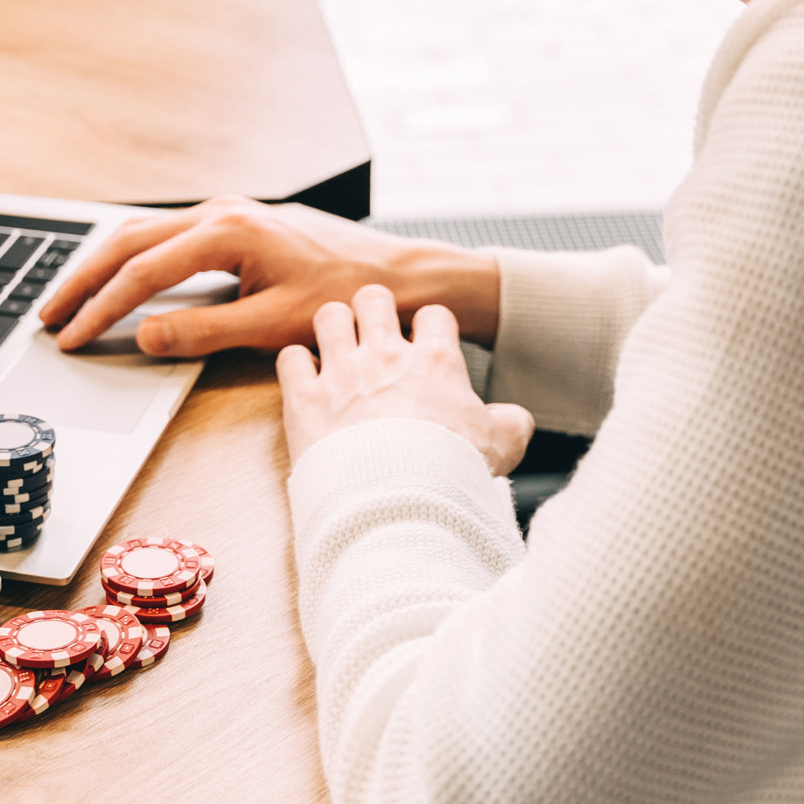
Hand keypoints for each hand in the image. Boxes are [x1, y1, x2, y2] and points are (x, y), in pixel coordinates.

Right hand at [41, 195, 499, 356]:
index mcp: (229, 231)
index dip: (100, 307)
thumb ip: (203, 331)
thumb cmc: (345, 296)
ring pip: (142, 233)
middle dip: (82, 280)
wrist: (395, 275)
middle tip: (47, 318)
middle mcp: (221, 211)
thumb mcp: (273, 324)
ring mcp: (226, 212)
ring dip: (101, 266)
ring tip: (67, 300)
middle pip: (128, 241)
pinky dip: (130, 258)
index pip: (143, 271)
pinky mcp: (232, 223)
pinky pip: (164, 235)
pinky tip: (115, 280)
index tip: (71, 336)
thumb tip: (142, 336)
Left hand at [278, 284, 533, 476]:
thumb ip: (510, 422)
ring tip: (335, 350)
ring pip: (328, 315)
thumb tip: (514, 419)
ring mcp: (342, 373)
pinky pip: (290, 358)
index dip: (428, 329)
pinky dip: (295, 366)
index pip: (433, 314)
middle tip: (372, 336)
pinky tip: (305, 382)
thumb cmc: (453, 476)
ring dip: (331, 329)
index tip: (424, 348)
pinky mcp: (305, 399)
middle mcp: (386, 356)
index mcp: (435, 361)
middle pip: (374, 298)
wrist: (401, 505)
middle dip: (372, 311)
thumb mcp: (503, 446)